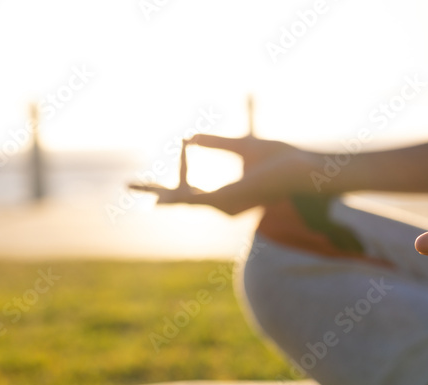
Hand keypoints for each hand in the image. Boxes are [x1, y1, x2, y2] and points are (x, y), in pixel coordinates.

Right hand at [129, 134, 320, 215]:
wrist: (299, 169)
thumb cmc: (280, 159)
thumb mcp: (242, 143)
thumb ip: (217, 142)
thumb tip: (191, 136)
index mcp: (228, 195)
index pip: (193, 189)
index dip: (178, 171)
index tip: (181, 144)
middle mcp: (224, 205)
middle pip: (182, 201)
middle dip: (156, 195)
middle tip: (128, 187)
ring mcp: (222, 206)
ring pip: (181, 200)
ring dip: (160, 193)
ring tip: (133, 188)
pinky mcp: (223, 202)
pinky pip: (190, 196)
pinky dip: (174, 190)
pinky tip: (158, 193)